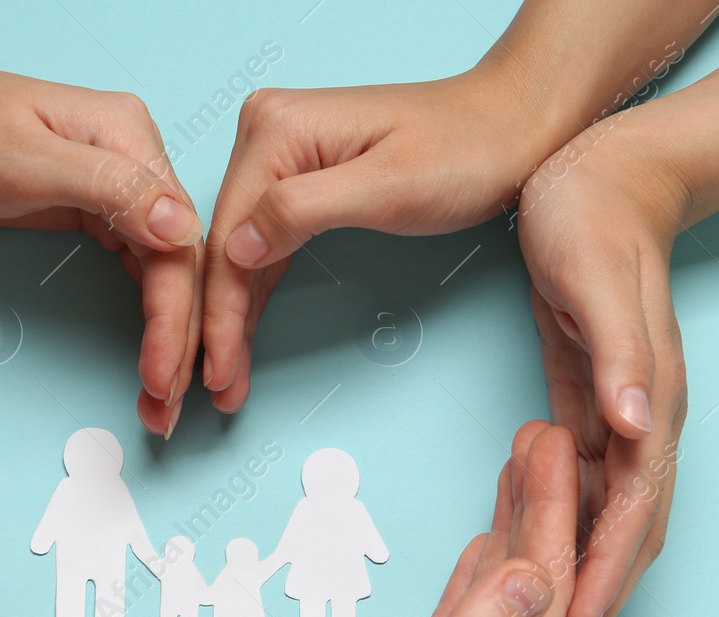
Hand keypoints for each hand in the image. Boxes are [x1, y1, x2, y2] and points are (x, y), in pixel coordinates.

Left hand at [0, 48, 203, 436]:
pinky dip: (150, 318)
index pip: (179, 242)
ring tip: (163, 402)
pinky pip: (141, 269)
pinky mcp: (100, 208)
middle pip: (181, 263)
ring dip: (172, 339)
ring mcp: (121, 186)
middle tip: (170, 408)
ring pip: (166, 273)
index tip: (165, 375)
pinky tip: (153, 358)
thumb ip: (108, 189)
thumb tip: (182, 227)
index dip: (179, 316)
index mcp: (130, 139)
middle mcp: (137, 160)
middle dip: (184, 342)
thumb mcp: (25, 162)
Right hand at [201, 61, 560, 412]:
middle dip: (213, 322)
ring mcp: (279, 152)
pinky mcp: (297, 174)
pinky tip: (240, 334)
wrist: (509, 125)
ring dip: (227, 315)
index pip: (228, 237)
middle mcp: (265, 132)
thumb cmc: (465, 151)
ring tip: (223, 379)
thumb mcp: (388, 186)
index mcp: (277, 129)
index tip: (214, 370)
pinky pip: (262, 242)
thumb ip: (305, 211)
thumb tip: (237, 248)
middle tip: (209, 388)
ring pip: (236, 249)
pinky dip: (251, 292)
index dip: (218, 312)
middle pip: (222, 244)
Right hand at [207, 422, 576, 616]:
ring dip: (509, 543)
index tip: (542, 441)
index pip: (540, 590)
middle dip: (539, 512)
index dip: (546, 510)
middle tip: (538, 438)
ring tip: (515, 480)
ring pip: (496, 613)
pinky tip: (467, 570)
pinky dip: (467, 594)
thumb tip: (530, 573)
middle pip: (529, 594)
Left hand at [516, 112, 688, 616]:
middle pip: (628, 533)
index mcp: (651, 404)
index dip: (607, 580)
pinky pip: (582, 483)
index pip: (636, 515)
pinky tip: (532, 549)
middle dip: (597, 600)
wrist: (601, 174)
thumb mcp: (600, 282)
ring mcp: (619, 415)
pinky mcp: (589, 402)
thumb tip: (639, 428)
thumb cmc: (597, 220)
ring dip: (580, 573)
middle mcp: (644, 420)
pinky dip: (563, 525)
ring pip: (605, 517)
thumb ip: (622, 359)